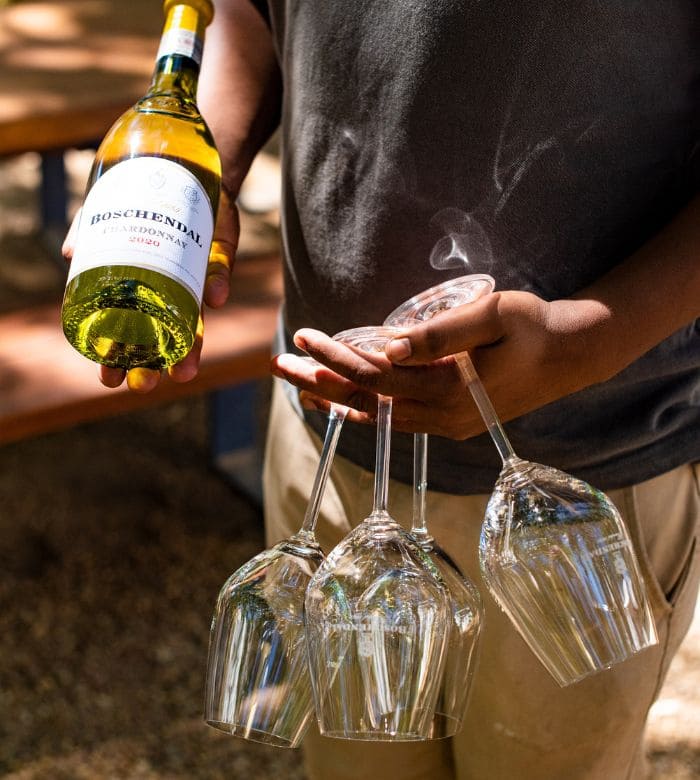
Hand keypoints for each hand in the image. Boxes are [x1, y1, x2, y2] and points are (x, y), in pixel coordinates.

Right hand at [62, 188, 238, 391]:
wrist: (184, 172)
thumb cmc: (142, 201)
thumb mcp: (109, 214)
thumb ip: (90, 231)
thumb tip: (71, 254)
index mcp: (141, 290)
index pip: (129, 332)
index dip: (120, 357)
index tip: (109, 379)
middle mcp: (171, 292)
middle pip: (165, 338)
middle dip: (155, 365)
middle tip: (144, 385)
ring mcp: (196, 279)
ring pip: (198, 320)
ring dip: (192, 346)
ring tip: (184, 372)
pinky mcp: (220, 257)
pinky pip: (219, 275)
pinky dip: (217, 286)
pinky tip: (214, 299)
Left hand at [271, 290, 617, 438]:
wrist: (571, 356)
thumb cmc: (533, 327)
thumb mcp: (492, 316)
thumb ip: (441, 334)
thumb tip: (387, 346)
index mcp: (449, 391)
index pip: (375, 377)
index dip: (336, 359)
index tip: (304, 337)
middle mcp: (441, 418)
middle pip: (365, 402)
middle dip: (319, 382)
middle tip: (278, 365)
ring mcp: (444, 424)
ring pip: (376, 415)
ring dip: (334, 399)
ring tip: (297, 387)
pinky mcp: (448, 421)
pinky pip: (394, 419)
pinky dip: (362, 409)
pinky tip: (341, 403)